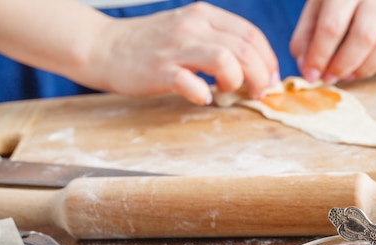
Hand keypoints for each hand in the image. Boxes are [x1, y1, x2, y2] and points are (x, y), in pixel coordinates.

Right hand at [90, 3, 278, 104]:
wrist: (104, 47)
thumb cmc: (153, 46)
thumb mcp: (190, 31)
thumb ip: (220, 43)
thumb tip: (256, 69)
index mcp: (205, 16)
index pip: (252, 35)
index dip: (268, 60)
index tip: (270, 79)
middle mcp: (193, 27)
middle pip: (245, 49)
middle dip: (260, 76)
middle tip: (257, 92)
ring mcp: (175, 47)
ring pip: (225, 60)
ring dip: (237, 81)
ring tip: (230, 91)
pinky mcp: (159, 70)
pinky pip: (191, 82)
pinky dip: (203, 94)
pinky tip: (202, 97)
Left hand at [290, 0, 375, 83]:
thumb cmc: (335, 8)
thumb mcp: (312, 15)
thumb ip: (304, 42)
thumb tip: (308, 70)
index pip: (332, 26)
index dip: (320, 56)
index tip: (312, 75)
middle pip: (364, 37)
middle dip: (344, 65)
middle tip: (330, 77)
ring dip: (366, 69)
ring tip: (349, 74)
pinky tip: (371, 66)